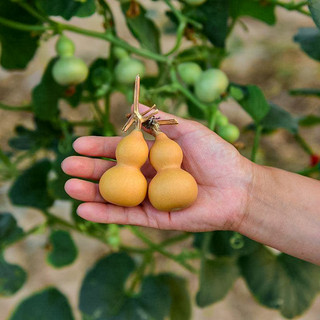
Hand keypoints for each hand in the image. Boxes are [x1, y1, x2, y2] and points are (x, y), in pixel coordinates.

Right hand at [62, 105, 252, 231]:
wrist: (237, 187)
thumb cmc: (216, 155)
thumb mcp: (188, 129)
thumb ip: (161, 121)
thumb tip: (136, 108)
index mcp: (153, 156)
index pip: (120, 151)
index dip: (99, 148)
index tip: (78, 145)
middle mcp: (148, 177)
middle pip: (113, 174)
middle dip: (88, 170)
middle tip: (67, 166)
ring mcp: (149, 199)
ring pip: (115, 197)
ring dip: (91, 192)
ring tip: (69, 186)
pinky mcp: (155, 218)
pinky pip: (127, 216)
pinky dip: (105, 214)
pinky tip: (84, 209)